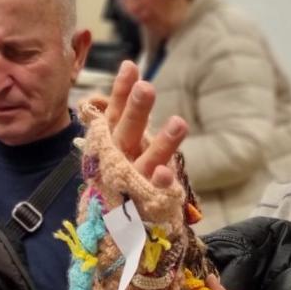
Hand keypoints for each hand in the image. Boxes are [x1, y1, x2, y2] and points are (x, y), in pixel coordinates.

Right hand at [104, 61, 187, 188]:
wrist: (113, 222)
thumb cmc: (118, 173)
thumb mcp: (116, 143)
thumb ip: (121, 111)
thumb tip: (128, 68)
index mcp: (110, 142)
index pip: (115, 113)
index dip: (121, 91)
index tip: (130, 67)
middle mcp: (118, 159)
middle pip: (128, 131)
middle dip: (136, 110)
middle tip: (147, 88)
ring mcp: (132, 181)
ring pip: (148, 159)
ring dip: (163, 143)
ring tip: (179, 123)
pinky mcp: (147, 200)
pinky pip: (156, 191)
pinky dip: (161, 182)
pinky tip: (167, 173)